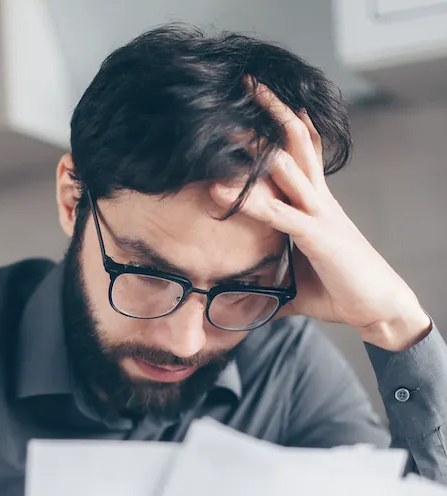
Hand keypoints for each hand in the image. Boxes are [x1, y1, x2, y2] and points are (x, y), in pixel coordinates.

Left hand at [210, 82, 430, 351]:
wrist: (378, 307)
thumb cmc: (341, 289)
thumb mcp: (297, 282)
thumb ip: (270, 282)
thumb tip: (244, 295)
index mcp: (317, 204)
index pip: (301, 153)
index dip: (283, 125)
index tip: (259, 103)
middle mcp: (319, 200)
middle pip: (297, 143)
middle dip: (272, 112)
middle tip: (248, 83)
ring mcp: (320, 214)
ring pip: (288, 165)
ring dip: (256, 145)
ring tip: (228, 121)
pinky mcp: (317, 235)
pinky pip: (279, 212)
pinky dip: (249, 201)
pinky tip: (221, 191)